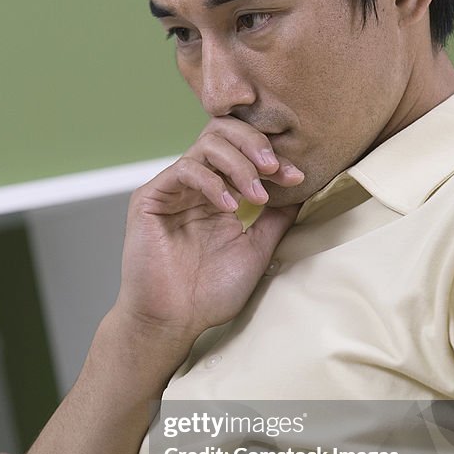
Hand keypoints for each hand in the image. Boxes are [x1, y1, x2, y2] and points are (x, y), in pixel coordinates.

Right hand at [116, 116, 302, 342]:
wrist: (175, 320)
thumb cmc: (211, 292)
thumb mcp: (257, 248)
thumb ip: (277, 216)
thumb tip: (303, 187)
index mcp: (219, 192)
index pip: (244, 151)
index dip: (273, 156)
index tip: (297, 177)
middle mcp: (195, 185)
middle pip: (223, 133)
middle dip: (255, 144)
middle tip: (275, 168)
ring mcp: (172, 189)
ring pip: (207, 145)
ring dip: (240, 164)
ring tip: (258, 195)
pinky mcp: (150, 198)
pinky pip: (185, 169)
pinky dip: (213, 182)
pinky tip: (229, 207)